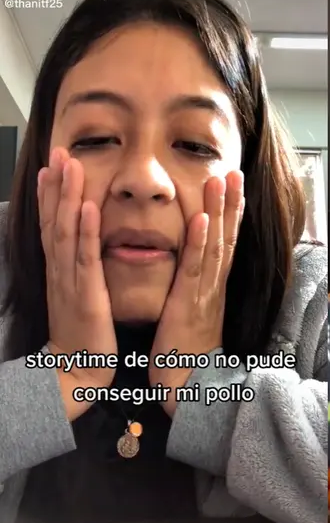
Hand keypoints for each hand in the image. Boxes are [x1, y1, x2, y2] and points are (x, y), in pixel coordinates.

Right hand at [39, 148, 117, 419]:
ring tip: (69, 165)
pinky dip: (84, 230)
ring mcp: (70, 280)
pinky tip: (86, 207)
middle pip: (54, 219)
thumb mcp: (79, 295)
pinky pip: (84, 257)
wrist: (78, 371)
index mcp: (62, 270)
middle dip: (56, 184)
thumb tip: (81, 249)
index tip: (53, 164)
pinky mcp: (85, 293)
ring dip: (67, 196)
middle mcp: (61, 270)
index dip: (51, 194)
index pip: (53, 224)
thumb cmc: (84, 335)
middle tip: (58, 150)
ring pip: (65, 231)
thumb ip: (80, 271)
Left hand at [150, 172, 244, 414]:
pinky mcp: (189, 304)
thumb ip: (191, 293)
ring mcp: (205, 294)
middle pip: (227, 238)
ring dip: (218, 211)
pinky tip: (201, 219)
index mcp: (211, 288)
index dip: (229, 214)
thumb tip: (190, 277)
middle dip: (230, 204)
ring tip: (220, 180)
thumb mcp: (190, 316)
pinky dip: (199, 243)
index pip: (224, 244)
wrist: (187, 389)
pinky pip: (195, 269)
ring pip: (215, 246)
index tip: (232, 187)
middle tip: (234, 171)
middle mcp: (214, 286)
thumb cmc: (184, 356)